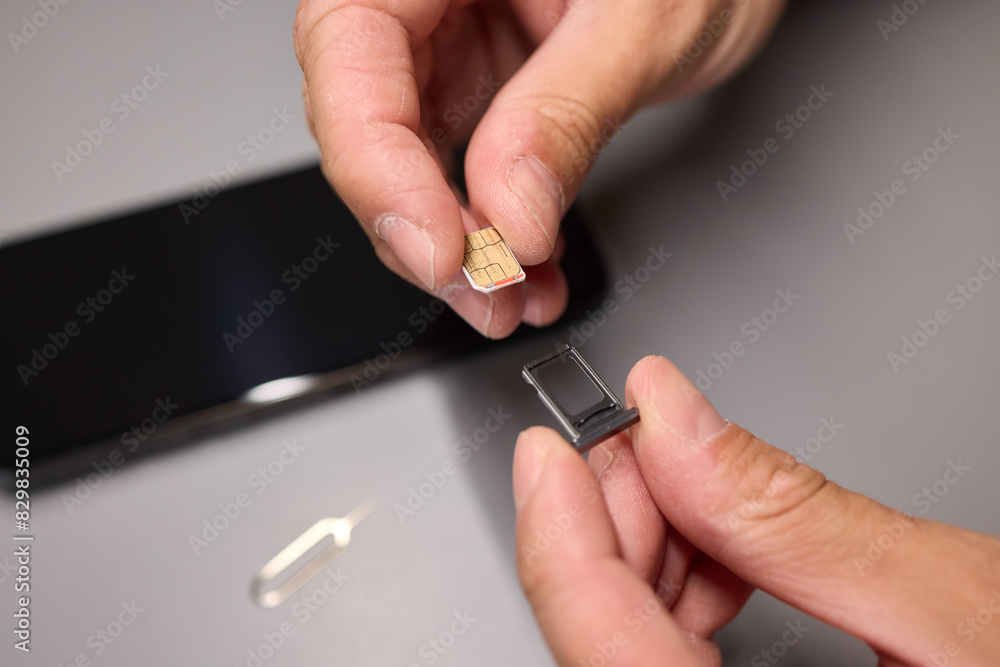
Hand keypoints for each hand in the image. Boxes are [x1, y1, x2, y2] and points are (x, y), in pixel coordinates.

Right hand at [293, 0, 786, 336]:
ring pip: (410, 160)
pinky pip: (464, 170)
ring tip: (514, 296)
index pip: (350, 48)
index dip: (376, 162)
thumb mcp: (647, 18)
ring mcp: (452, 41)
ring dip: (459, 245)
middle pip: (366, 116)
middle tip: (481, 287)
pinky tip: (530, 266)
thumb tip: (509, 212)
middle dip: (420, 223)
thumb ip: (566, 110)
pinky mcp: (485, 87)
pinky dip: (495, 229)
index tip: (437, 246)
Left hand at [512, 356, 999, 665]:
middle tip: (639, 444)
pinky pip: (667, 662)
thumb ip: (799, 517)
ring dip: (648, 556)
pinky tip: (718, 550)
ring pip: (626, 652)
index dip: (565, 544)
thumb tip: (675, 421)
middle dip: (615, 531)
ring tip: (690, 484)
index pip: (607, 652)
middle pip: (604, 649)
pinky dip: (680, 594)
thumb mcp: (952, 607)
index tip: (550, 455)